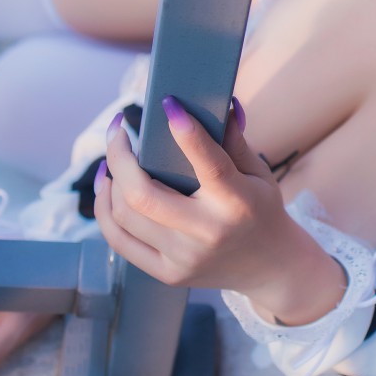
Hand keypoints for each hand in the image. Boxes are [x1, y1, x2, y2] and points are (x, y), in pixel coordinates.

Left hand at [94, 96, 344, 324]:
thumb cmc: (261, 211)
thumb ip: (235, 140)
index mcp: (237, 203)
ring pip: (124, 216)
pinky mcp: (168, 274)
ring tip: (112, 158)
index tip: (168, 104)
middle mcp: (208, 232)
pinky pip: (120, 241)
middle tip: (117, 131)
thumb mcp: (258, 174)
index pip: (209, 164)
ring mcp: (184, 258)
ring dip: (109, 181)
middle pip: (143, 195)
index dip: (185, 132)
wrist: (271, 268)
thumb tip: (220, 102)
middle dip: (119, 157)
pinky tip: (108, 188)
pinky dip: (105, 210)